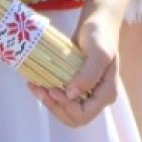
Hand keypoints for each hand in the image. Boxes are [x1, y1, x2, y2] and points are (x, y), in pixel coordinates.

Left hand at [29, 11, 119, 127]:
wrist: (96, 24)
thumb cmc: (100, 36)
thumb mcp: (98, 52)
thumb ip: (88, 75)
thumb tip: (71, 95)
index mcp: (106, 94)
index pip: (85, 113)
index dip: (67, 107)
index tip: (53, 89)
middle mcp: (96, 98)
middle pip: (74, 118)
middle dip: (55, 107)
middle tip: (40, 89)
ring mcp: (85, 94)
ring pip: (65, 111)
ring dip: (48, 102)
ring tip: (34, 86)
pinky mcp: (74, 87)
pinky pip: (60, 99)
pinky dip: (47, 95)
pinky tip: (35, 84)